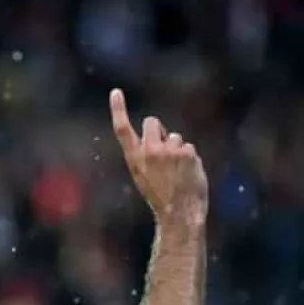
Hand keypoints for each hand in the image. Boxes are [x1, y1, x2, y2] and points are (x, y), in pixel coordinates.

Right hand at [110, 88, 207, 226]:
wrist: (178, 212)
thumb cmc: (160, 196)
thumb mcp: (142, 176)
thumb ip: (146, 154)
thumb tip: (160, 136)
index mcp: (134, 159)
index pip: (122, 130)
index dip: (118, 109)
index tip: (116, 92)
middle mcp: (149, 152)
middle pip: (152, 122)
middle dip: (157, 130)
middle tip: (163, 150)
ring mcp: (169, 151)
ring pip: (174, 136)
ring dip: (176, 148)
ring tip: (176, 170)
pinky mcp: (186, 153)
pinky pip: (188, 147)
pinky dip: (189, 158)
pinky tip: (187, 174)